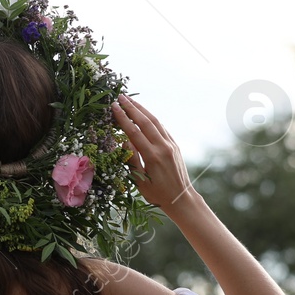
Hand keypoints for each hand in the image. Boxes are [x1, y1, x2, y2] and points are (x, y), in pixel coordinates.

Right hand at [112, 94, 197, 212]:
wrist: (180, 198)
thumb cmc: (156, 193)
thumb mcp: (139, 180)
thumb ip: (131, 159)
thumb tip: (123, 140)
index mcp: (152, 156)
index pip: (134, 132)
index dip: (123, 118)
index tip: (114, 107)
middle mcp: (163, 147)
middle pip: (145, 122)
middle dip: (132, 108)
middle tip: (120, 97)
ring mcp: (171, 145)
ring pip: (155, 122)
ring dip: (142, 109)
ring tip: (131, 100)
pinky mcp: (175, 145)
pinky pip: (162, 128)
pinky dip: (151, 119)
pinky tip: (144, 114)